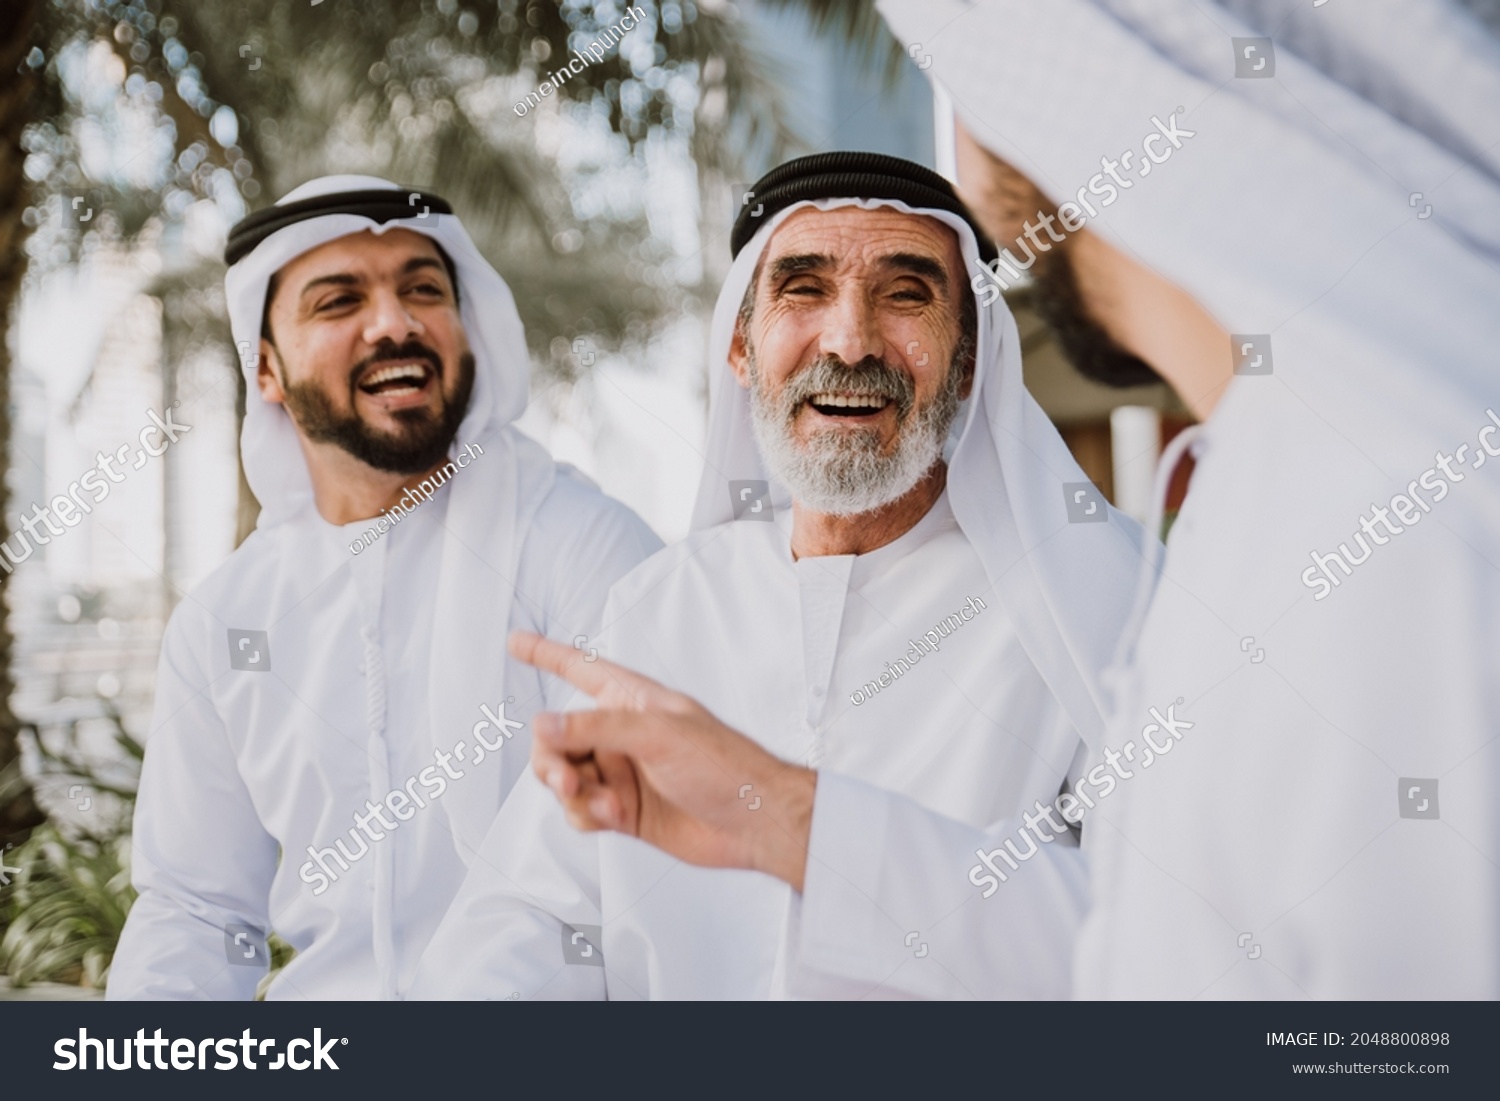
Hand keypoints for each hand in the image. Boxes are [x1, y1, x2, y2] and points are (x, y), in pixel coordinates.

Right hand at [508, 631, 815, 889]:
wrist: (754, 821)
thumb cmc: (724, 764)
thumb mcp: (658, 733)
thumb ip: (596, 727)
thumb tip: (544, 724)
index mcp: (632, 700)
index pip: (579, 668)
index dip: (545, 652)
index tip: (515, 641)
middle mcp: (621, 734)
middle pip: (556, 737)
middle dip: (551, 758)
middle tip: (566, 779)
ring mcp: (620, 773)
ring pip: (562, 777)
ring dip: (571, 792)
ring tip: (600, 803)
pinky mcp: (622, 810)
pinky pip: (578, 810)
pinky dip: (586, 815)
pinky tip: (611, 817)